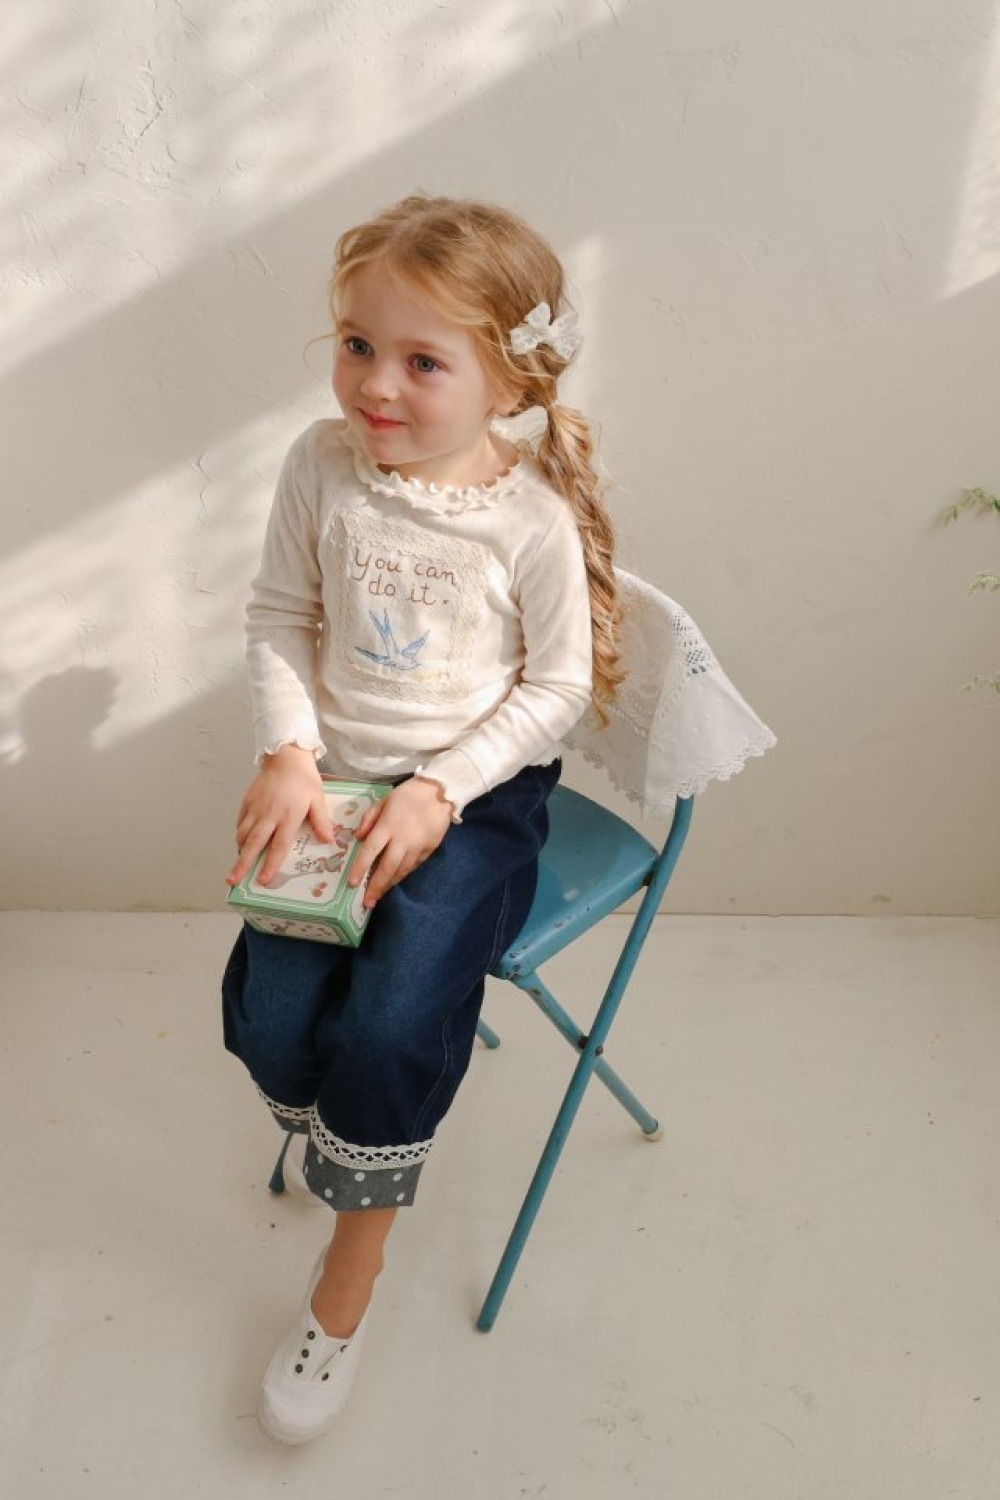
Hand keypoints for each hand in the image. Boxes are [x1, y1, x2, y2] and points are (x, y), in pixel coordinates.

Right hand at [225, 745, 333, 887]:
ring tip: (236, 865)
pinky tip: (241, 843)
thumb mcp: (318, 799)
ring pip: (243, 834)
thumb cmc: (305, 779)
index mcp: (288, 816)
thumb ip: (322, 821)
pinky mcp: (247, 801)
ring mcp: (256, 808)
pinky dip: (239, 834)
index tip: (263, 880)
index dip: (271, 864)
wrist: (286, 756)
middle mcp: (269, 814)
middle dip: (242, 864)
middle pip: (254, 844)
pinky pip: (240, 822)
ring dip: (240, 851)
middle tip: (232, 880)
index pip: (278, 846)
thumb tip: (328, 840)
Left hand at [349, 777, 453, 907]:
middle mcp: (402, 839)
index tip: (352, 884)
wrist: (441, 792)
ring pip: (402, 871)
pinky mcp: (429, 849)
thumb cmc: (408, 794)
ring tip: (380, 895)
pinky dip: (403, 874)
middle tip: (367, 902)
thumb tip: (358, 838)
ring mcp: (417, 846)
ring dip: (390, 884)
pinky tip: (395, 880)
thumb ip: (369, 819)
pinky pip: (414, 866)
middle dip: (376, 886)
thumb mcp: (384, 800)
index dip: (360, 868)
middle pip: (387, 868)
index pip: (371, 850)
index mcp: (388, 825)